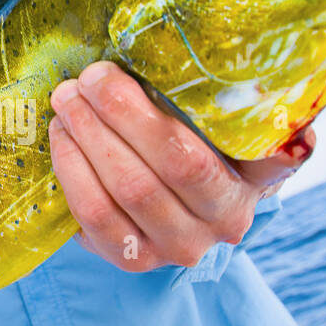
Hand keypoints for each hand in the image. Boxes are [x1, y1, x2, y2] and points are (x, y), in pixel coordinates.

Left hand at [47, 61, 313, 272]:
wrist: (173, 204)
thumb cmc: (197, 144)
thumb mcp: (224, 121)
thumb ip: (236, 98)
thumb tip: (246, 66)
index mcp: (257, 179)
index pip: (263, 157)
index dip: (262, 140)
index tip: (244, 114)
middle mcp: (225, 221)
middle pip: (174, 164)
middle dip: (122, 112)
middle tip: (90, 76)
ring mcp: (179, 247)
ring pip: (129, 189)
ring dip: (89, 136)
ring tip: (67, 99)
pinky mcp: (134, 260)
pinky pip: (96, 216)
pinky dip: (72, 170)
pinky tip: (62, 136)